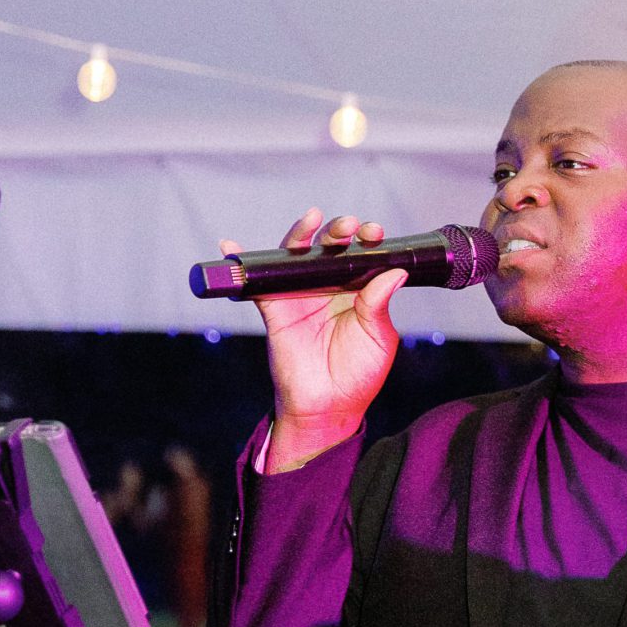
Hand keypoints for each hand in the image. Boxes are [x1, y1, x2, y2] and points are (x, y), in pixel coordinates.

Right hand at [226, 211, 406, 468]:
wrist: (330, 407)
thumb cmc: (359, 375)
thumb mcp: (378, 337)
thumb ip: (380, 303)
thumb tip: (395, 271)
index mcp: (357, 290)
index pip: (360, 255)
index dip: (366, 240)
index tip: (374, 233)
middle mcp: (328, 286)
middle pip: (329, 248)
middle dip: (338, 231)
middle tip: (348, 227)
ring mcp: (300, 294)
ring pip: (296, 256)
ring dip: (301, 234)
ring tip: (311, 219)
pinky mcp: (275, 308)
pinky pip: (258, 282)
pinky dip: (242, 263)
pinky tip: (231, 245)